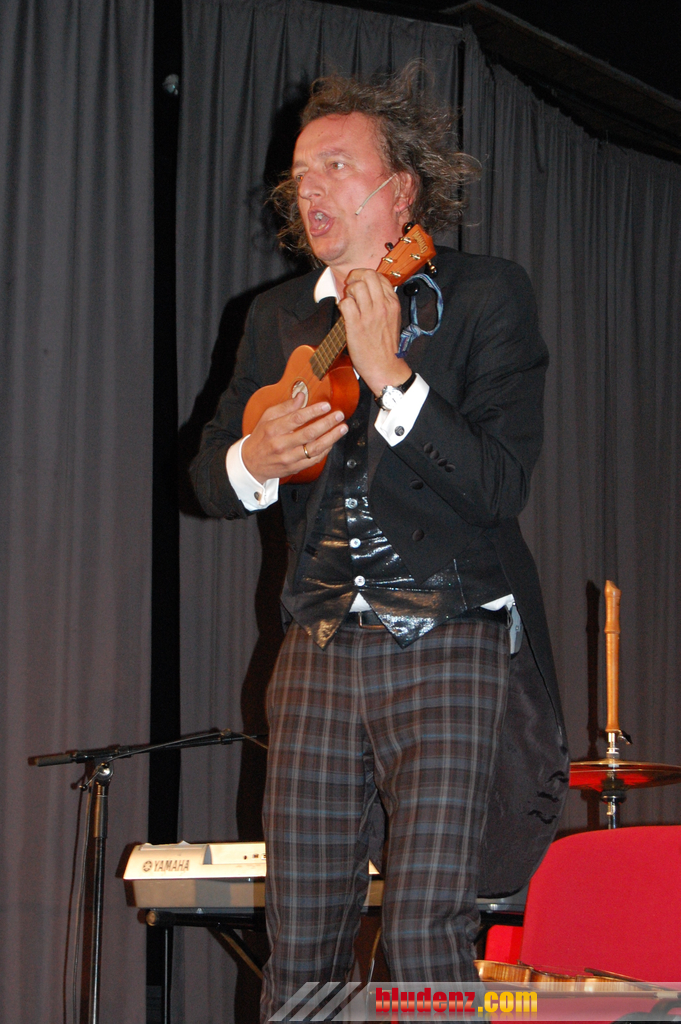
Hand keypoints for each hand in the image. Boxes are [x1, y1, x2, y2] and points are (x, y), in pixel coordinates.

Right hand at [241, 393, 347, 482]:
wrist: (251, 463)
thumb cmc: (261, 438)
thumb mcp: (267, 418)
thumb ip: (285, 407)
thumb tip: (301, 396)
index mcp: (273, 429)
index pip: (296, 418)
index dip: (313, 411)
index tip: (326, 406)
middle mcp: (281, 444)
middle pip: (308, 433)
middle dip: (326, 423)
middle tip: (338, 415)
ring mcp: (288, 458)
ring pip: (314, 448)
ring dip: (331, 438)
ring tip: (342, 428)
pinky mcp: (294, 467)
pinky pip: (314, 459)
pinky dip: (325, 450)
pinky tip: (332, 441)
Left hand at [339, 269, 411, 395]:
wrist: (385, 367)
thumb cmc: (386, 347)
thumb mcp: (393, 320)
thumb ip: (384, 303)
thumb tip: (371, 291)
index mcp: (392, 304)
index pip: (380, 277)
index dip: (366, 275)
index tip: (360, 281)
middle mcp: (382, 306)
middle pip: (368, 276)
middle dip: (356, 276)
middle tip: (350, 285)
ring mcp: (369, 315)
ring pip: (356, 287)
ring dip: (349, 291)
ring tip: (349, 301)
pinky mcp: (356, 325)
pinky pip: (346, 304)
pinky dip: (342, 305)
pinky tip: (345, 313)